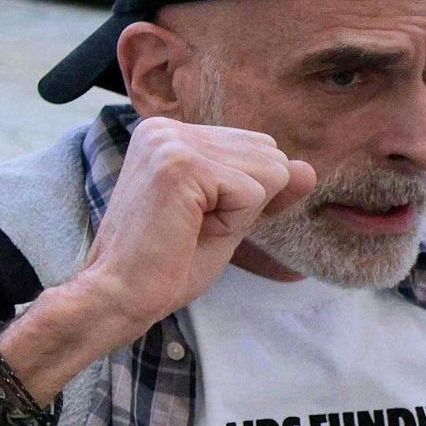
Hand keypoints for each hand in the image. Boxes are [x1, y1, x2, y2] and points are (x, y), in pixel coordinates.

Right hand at [42, 117, 309, 366]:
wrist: (117, 296)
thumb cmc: (165, 265)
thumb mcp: (228, 220)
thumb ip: (266, 190)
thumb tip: (308, 168)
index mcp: (169, 134)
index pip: (259, 148)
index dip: (248, 195)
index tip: (194, 220)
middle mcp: (166, 129)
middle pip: (270, 153)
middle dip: (248, 201)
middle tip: (192, 227)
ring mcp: (170, 143)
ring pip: (269, 170)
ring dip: (241, 213)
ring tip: (190, 229)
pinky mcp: (180, 166)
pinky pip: (254, 190)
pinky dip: (234, 222)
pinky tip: (190, 231)